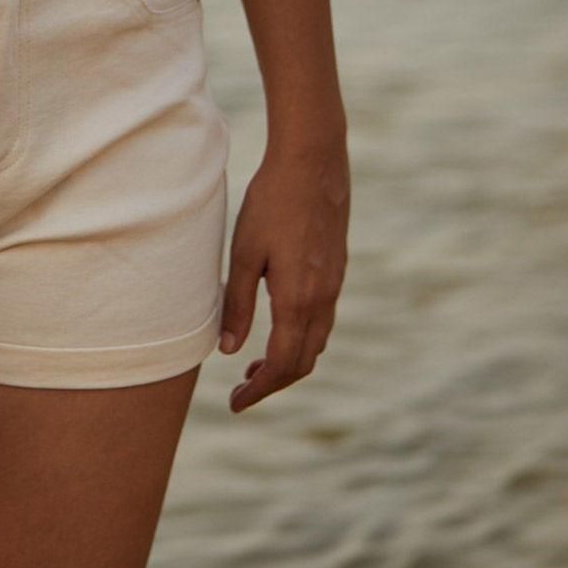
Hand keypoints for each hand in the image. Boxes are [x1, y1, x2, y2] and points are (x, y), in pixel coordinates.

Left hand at [219, 134, 348, 411]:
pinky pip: (323, 320)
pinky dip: (302, 338)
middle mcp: (323, 299)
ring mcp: (334, 285)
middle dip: (274, 382)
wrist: (313, 163)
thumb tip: (230, 352)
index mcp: (298, 300)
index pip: (283, 365)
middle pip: (304, 362)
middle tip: (242, 389)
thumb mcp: (244, 252)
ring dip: (289, 361)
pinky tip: (279, 325)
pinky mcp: (336, 270)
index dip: (260, 390)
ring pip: (316, 342)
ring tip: (255, 362)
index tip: (236, 403)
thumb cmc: (271, 203)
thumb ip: (238, 304)